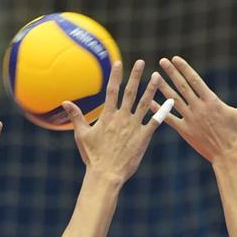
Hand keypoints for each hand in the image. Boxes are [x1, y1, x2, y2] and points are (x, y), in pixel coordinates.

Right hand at [64, 59, 162, 182]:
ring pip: (145, 103)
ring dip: (151, 89)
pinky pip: (155, 121)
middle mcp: (122, 118)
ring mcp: (133, 127)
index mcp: (107, 116)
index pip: (112, 90)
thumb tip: (65, 101)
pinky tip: (171, 102)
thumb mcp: (82, 135)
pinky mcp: (143, 137)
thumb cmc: (93, 157)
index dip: (116, 76)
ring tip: (158, 76)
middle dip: (136, 76)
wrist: (106, 174)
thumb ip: (76, 116)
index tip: (119, 62)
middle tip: (142, 62)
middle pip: (130, 92)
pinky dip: (163, 111)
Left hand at [153, 56, 236, 161]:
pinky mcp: (185, 131)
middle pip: (182, 86)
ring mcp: (190, 120)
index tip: (176, 59)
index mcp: (212, 102)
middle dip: (172, 73)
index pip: (195, 80)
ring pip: (173, 100)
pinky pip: (169, 119)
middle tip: (162, 61)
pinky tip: (150, 102)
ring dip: (163, 87)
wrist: (229, 157)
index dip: (185, 68)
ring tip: (154, 77)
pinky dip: (159, 110)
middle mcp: (199, 109)